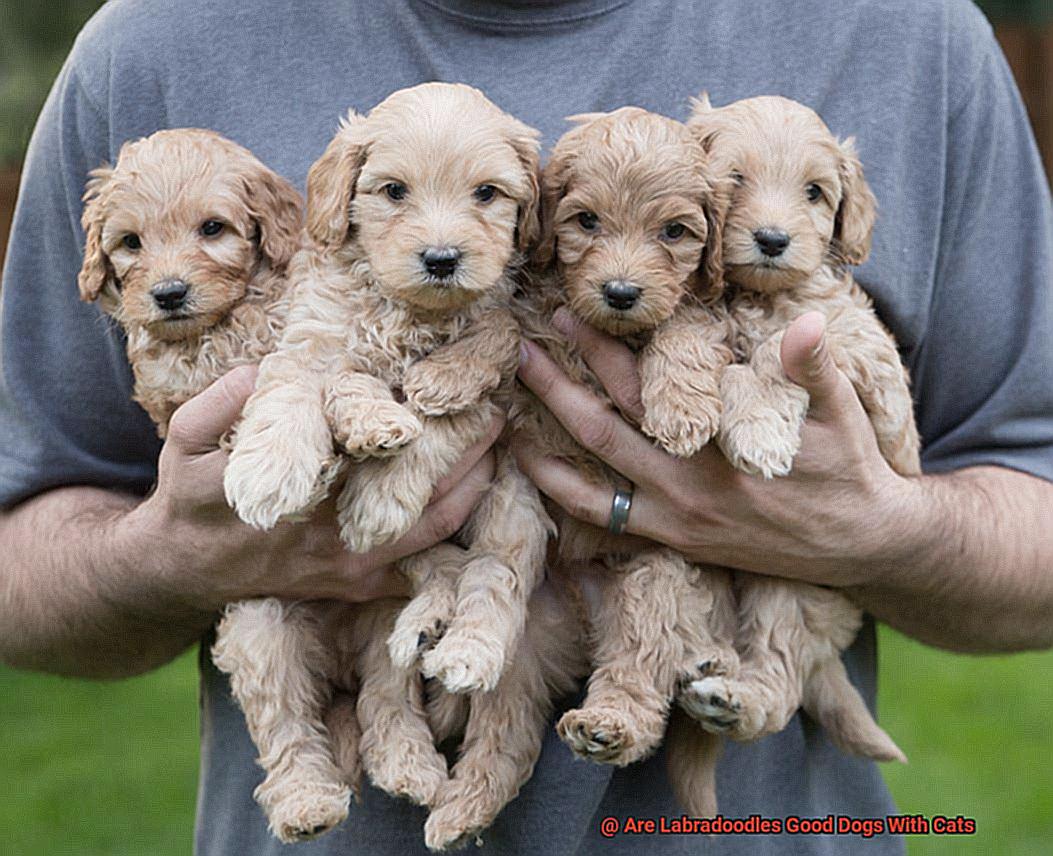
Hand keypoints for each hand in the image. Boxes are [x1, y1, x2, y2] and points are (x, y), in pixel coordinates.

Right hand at [122, 366, 502, 607]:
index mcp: (290, 488)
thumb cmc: (190, 496)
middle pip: (419, 489)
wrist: (182, 570)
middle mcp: (326, 532)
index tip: (444, 387)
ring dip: (472, 489)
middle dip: (466, 451)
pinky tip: (476, 501)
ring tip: (497, 449)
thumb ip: (221, 404)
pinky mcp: (354, 584)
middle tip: (497, 413)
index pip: (365, 449)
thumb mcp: (184, 440)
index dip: (413, 419)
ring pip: (431, 529)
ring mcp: (346, 564)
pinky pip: (419, 566)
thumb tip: (266, 372)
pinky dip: (453, 538)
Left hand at [513, 310, 918, 585]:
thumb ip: (814, 370)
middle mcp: (688, 486)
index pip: (646, 390)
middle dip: (558, 386)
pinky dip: (567, 495)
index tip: (568, 316)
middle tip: (522, 348)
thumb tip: (805, 321)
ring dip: (547, 442)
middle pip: (603, 427)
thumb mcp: (844, 416)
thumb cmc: (851, 470)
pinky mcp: (676, 540)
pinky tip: (537, 472)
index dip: (601, 352)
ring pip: (593, 478)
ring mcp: (677, 518)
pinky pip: (607, 520)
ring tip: (509, 411)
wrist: (864, 544)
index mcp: (720, 446)